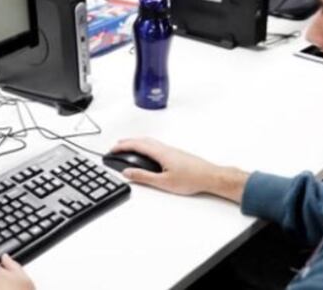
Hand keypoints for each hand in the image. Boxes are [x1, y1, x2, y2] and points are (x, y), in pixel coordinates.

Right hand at [111, 138, 248, 202]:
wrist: (211, 176)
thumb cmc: (191, 178)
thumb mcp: (163, 182)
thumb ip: (143, 177)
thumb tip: (127, 173)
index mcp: (160, 152)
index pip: (136, 145)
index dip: (122, 146)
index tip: (112, 149)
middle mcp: (164, 148)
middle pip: (141, 140)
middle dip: (126, 142)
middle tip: (115, 147)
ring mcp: (170, 149)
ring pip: (149, 142)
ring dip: (136, 143)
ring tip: (127, 148)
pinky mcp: (175, 153)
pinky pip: (155, 145)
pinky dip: (144, 145)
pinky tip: (146, 153)